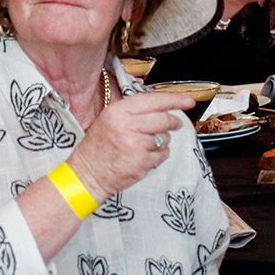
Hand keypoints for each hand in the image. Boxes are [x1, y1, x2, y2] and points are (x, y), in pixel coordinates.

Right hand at [63, 91, 191, 198]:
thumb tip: (163, 106)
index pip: (153, 100)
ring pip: (165, 137)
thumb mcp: (109, 120)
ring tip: (144, 146)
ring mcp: (135, 144)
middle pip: (164, 119)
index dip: (174, 99)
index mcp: (118, 112)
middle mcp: (127, 125)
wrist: (86, 175)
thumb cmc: (98, 148)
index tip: (188, 101)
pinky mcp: (142, 161)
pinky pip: (163, 154)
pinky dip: (159, 156)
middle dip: (174, 122)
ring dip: (162, 141)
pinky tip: (143, 157)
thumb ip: (134, 112)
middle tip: (176, 124)